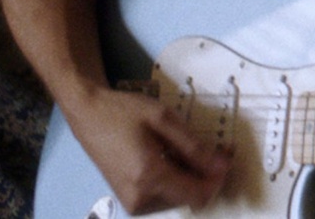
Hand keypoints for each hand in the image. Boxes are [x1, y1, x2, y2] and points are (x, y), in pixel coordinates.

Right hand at [66, 86, 231, 214]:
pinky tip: (172, 158)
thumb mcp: (163, 119)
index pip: (198, 194)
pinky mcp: (129, 200)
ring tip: (188, 150)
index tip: (226, 156)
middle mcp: (139, 197)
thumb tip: (222, 167)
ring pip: (179, 198)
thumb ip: (194, 146)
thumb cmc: (124, 112)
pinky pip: (164, 196)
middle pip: (191, 198)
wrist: (88, 114)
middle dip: (206, 175)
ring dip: (191, 177)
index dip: (218, 178)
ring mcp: (132, 202)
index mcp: (148, 176)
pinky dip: (176, 180)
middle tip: (213, 150)